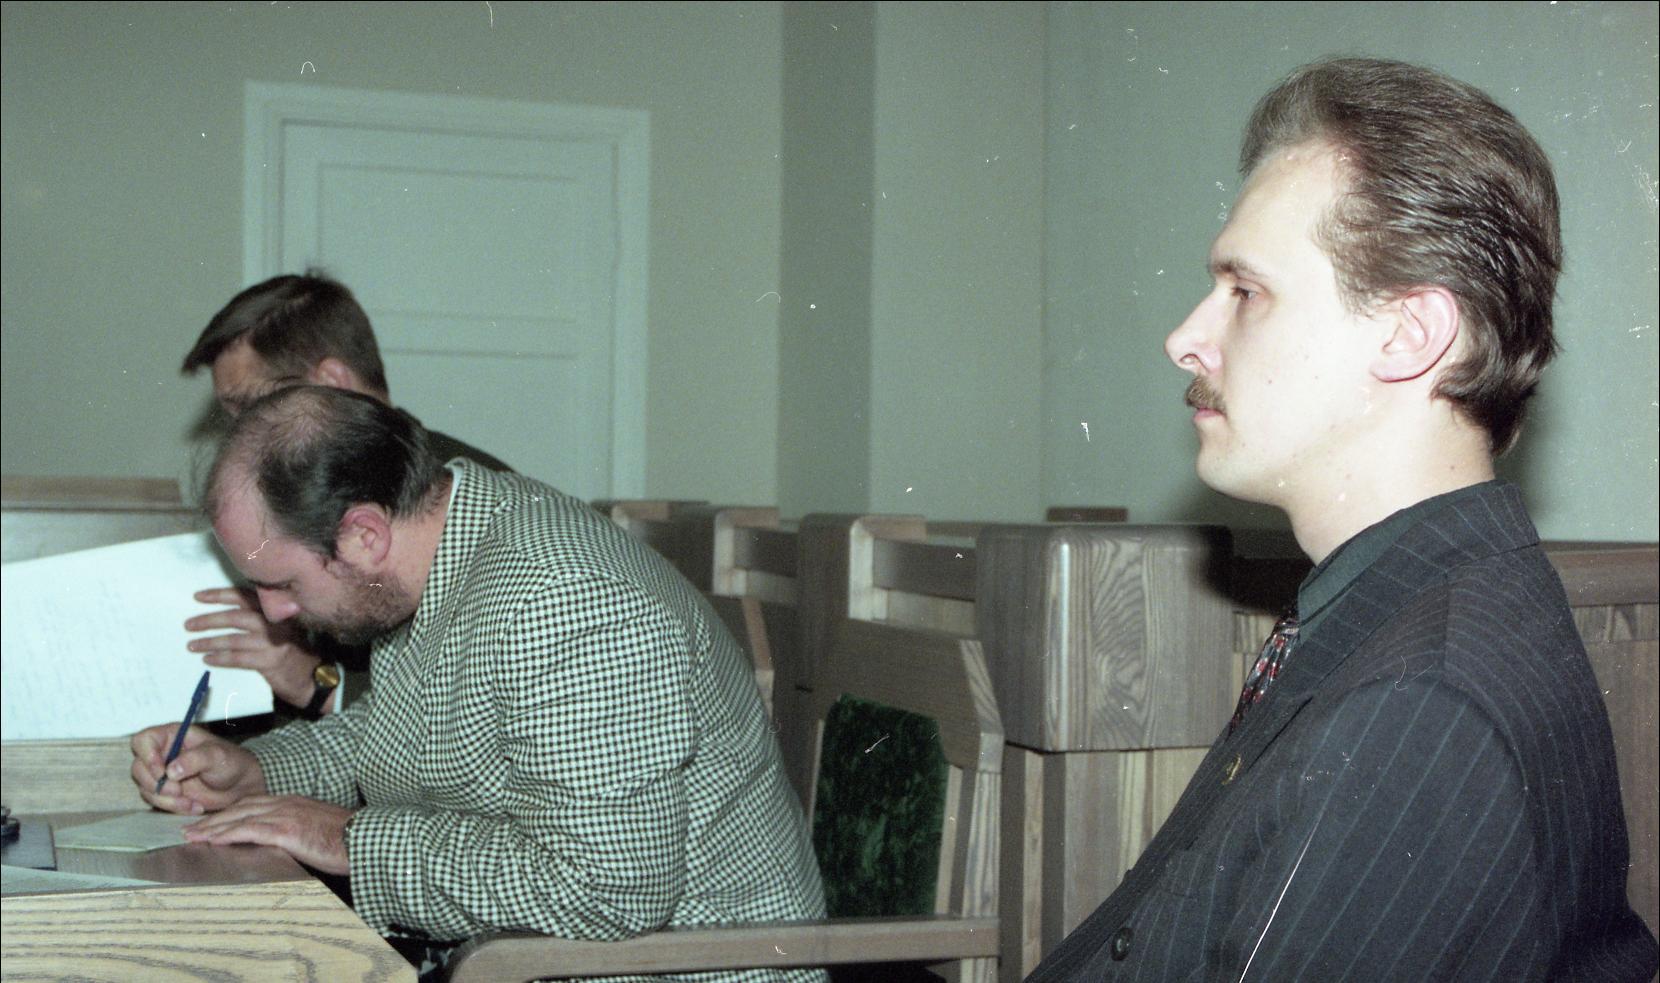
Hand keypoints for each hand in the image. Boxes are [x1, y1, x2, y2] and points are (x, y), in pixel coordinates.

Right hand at [131, 723, 266, 813]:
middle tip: (179, 791)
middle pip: (139, 767)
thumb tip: (171, 770)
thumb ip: (195, 759)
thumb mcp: (217, 756)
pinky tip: (193, 806)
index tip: (162, 771)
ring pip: (145, 787)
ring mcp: (161, 773)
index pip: (143, 740)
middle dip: (157, 784)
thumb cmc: (230, 762)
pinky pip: (156, 801)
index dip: (147, 755)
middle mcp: (162, 753)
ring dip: (166, 799)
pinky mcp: (164, 791)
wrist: (239, 785)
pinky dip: (172, 807)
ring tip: (190, 802)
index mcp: (172, 736)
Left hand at [183, 796, 353, 875]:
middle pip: (241, 808)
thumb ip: (296, 831)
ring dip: (213, 827)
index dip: (229, 813)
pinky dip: (229, 834)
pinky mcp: (286, 830)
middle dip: (214, 818)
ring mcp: (285, 815)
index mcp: (293, 802)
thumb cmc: (345, 838)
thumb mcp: (317, 828)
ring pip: (240, 818)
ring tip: (193, 836)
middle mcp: (286, 804)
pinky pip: (250, 831)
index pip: (253, 804)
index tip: (211, 822)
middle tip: (192, 828)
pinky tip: (214, 840)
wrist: (362, 838)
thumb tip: (284, 842)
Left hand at [187, 587, 322, 707]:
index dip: (220, 595)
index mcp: (275, 610)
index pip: (244, 597)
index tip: (198, 597)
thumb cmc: (291, 651)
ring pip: (234, 639)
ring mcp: (274, 642)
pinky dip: (221, 658)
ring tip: (192, 645)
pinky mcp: (270, 662)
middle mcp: (275, 623)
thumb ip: (259, 618)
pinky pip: (239, 659)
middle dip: (209, 620)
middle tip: (189, 624)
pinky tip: (208, 659)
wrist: (313, 677)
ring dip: (209, 642)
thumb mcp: (279, 628)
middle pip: (236, 616)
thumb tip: (221, 615)